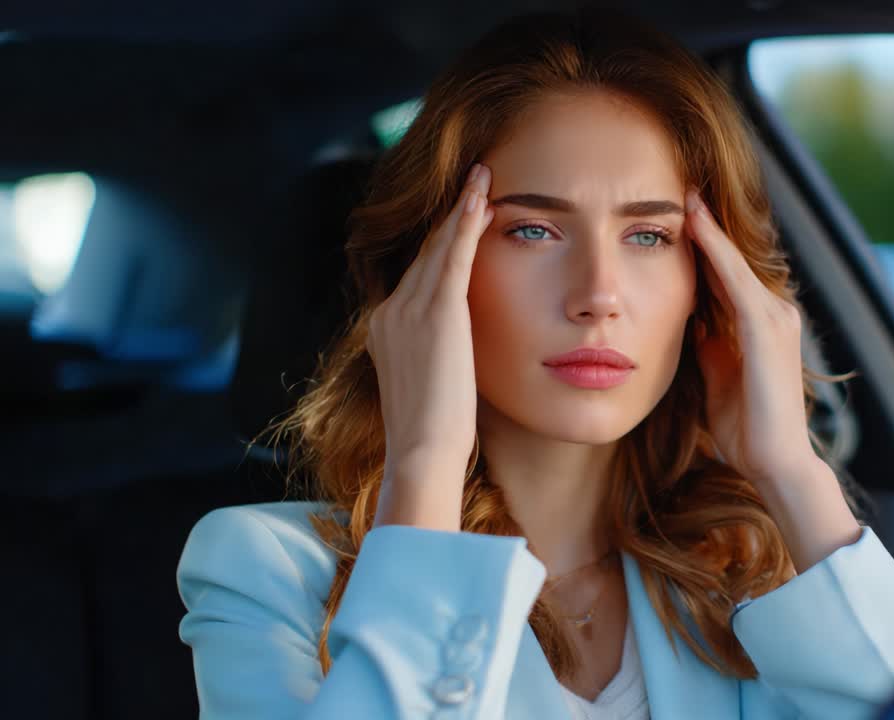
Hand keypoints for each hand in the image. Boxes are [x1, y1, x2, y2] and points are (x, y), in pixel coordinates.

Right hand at [366, 163, 493, 525]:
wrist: (424, 451)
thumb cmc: (437, 433)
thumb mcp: (432, 384)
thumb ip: (439, 354)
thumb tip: (458, 349)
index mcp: (385, 328)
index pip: (418, 274)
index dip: (441, 242)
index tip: (461, 216)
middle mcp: (389, 312)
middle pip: (425, 252)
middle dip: (450, 216)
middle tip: (475, 179)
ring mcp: (408, 310)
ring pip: (439, 247)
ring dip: (462, 209)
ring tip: (483, 177)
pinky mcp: (436, 313)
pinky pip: (453, 256)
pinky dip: (467, 223)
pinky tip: (483, 197)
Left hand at [684, 190, 818, 486]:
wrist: (775, 462)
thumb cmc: (745, 425)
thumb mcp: (716, 371)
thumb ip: (708, 341)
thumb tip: (688, 317)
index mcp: (760, 322)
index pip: (727, 272)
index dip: (703, 241)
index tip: (676, 210)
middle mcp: (774, 312)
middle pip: (734, 258)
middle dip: (707, 224)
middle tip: (680, 184)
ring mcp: (776, 318)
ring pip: (736, 261)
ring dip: (710, 226)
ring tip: (685, 192)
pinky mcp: (768, 329)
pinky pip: (736, 280)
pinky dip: (716, 250)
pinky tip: (696, 224)